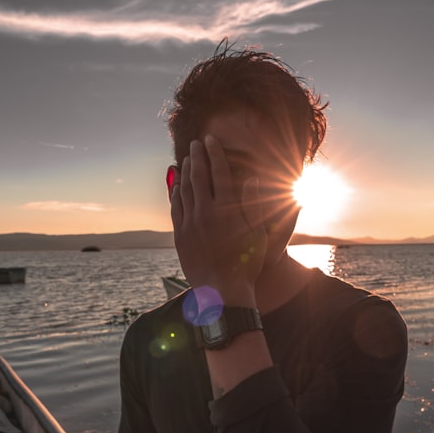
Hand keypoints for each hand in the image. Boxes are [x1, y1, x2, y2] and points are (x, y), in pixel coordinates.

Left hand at [170, 136, 267, 305]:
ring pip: (185, 190)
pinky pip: (175, 208)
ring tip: (187, 159)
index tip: (211, 140)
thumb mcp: (258, 233)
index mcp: (227, 209)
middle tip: (196, 143)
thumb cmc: (246, 264)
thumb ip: (253, 204)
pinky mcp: (180, 236)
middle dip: (197, 156)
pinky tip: (177, 185)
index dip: (215, 153)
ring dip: (186, 172)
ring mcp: (191, 223)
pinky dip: (176, 193)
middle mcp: (206, 212)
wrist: (222, 291)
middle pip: (199, 176)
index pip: (219, 172)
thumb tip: (252, 178)